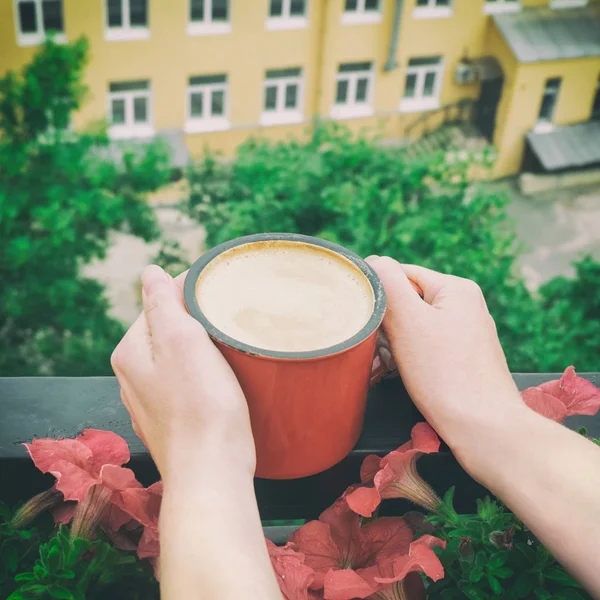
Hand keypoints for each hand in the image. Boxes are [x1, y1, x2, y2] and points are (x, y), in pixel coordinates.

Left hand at [111, 265, 254, 480]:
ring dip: (201, 347)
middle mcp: (133, 377)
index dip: (190, 292)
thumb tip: (150, 272)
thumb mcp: (182, 342)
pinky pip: (186, 383)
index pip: (158, 303)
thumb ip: (163, 303)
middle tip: (229, 318)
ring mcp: (152, 402)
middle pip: (167, 330)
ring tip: (229, 346)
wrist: (212, 471)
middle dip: (196, 320)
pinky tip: (221, 380)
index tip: (220, 292)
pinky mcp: (173, 420)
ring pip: (178, 357)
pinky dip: (203, 374)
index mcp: (130, 352)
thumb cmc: (201, 406)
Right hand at [366, 257, 524, 460]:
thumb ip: (388, 284)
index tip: (364, 318)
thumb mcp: (409, 322)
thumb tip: (373, 261)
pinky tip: (398, 376)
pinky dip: (406, 360)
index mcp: (456, 289)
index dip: (378, 294)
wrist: (484, 430)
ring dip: (392, 345)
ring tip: (386, 367)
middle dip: (385, 324)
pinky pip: (423, 348)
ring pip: (411, 328)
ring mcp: (464, 335)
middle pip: (406, 302)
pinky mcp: (461, 360)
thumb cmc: (446, 375)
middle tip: (376, 350)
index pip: (401, 274)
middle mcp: (464, 307)